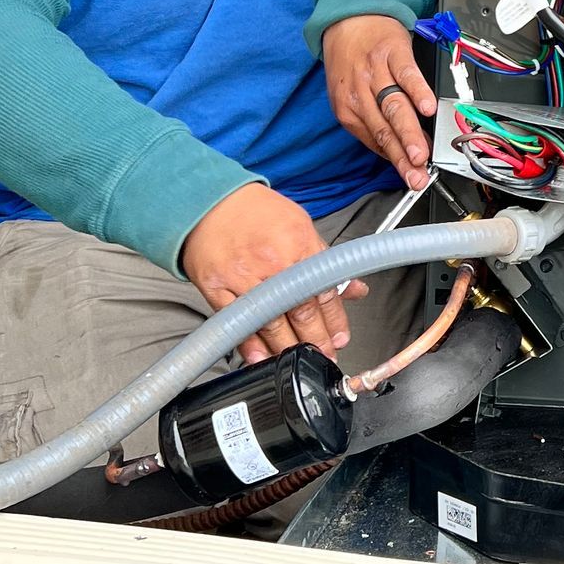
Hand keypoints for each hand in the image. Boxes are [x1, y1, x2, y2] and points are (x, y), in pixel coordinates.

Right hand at [181, 184, 363, 364]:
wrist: (211, 203)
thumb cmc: (256, 213)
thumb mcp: (300, 227)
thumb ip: (325, 259)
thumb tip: (352, 288)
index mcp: (299, 247)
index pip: (324, 293)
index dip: (335, 321)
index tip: (340, 339)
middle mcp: (274, 265)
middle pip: (301, 313)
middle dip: (317, 341)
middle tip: (325, 357)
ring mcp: (244, 279)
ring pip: (271, 323)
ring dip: (288, 348)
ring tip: (299, 361)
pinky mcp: (218, 289)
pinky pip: (238, 323)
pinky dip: (250, 343)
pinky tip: (261, 357)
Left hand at [322, 14, 435, 189]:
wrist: (350, 14)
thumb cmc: (351, 57)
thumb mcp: (349, 91)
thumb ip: (368, 120)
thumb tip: (394, 148)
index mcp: (347, 106)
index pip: (373, 140)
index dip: (394, 160)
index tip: (410, 176)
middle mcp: (359, 91)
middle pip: (383, 129)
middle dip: (401, 156)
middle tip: (416, 176)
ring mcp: (377, 72)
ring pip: (394, 108)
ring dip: (408, 133)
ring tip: (420, 154)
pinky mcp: (393, 53)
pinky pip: (406, 75)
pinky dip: (417, 92)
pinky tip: (427, 107)